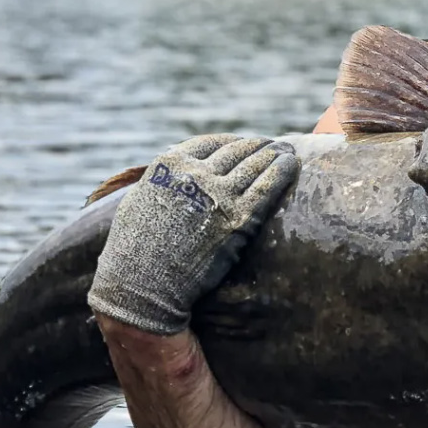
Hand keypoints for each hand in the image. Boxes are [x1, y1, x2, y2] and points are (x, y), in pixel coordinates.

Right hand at [89, 134, 298, 334]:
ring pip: (255, 164)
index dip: (232, 143)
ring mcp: (219, 194)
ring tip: (288, 150)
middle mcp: (196, 173)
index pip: (212, 143)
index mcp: (171, 164)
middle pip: (237, 151)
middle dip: (258, 146)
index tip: (245, 144)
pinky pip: (267, 187)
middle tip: (274, 144)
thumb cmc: (136, 249)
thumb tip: (179, 173)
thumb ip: (164, 181)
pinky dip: (282, 172)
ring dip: (275, 154)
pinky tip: (291, 164)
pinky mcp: (239, 217)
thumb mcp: (140, 199)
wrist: (145, 284)